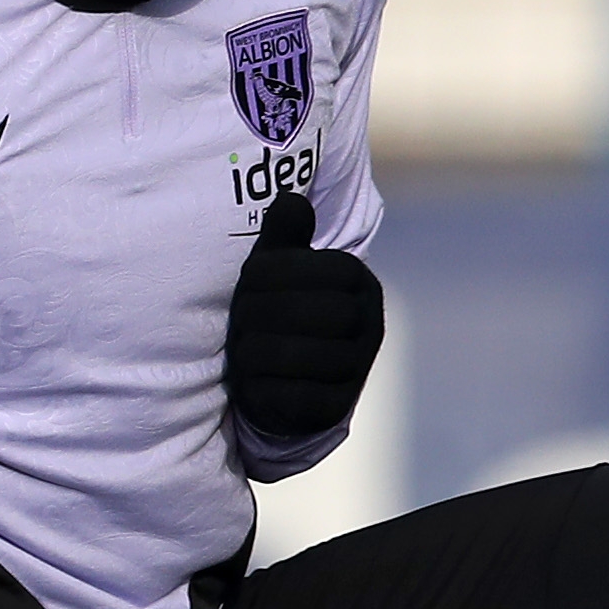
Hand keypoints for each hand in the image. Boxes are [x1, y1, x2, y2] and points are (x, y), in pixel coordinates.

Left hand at [225, 193, 384, 441]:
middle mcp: (368, 324)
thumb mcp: (276, 269)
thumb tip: (290, 200)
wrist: (284, 379)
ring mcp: (356, 369)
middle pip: (317, 312)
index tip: (247, 280)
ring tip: (241, 349)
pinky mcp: (334, 408)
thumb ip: (283, 236)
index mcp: (358, 282)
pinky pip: (295, 398)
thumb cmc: (276, 310)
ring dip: (258, 351)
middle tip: (239, 319)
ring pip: (303, 357)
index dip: (274, 271)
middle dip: (263, 313)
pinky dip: (263, 388)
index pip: (323, 268)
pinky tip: (251, 380)